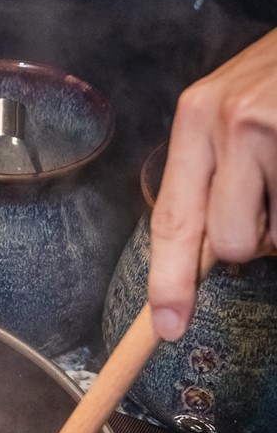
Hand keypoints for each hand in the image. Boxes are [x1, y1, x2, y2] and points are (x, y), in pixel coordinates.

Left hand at [148, 26, 276, 339]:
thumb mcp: (233, 108)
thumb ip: (212, 172)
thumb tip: (202, 254)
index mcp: (197, 116)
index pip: (172, 216)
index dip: (168, 279)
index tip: (166, 325)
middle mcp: (232, 121)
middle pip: (229, 242)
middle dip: (253, 240)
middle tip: (270, 195)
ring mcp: (275, 130)